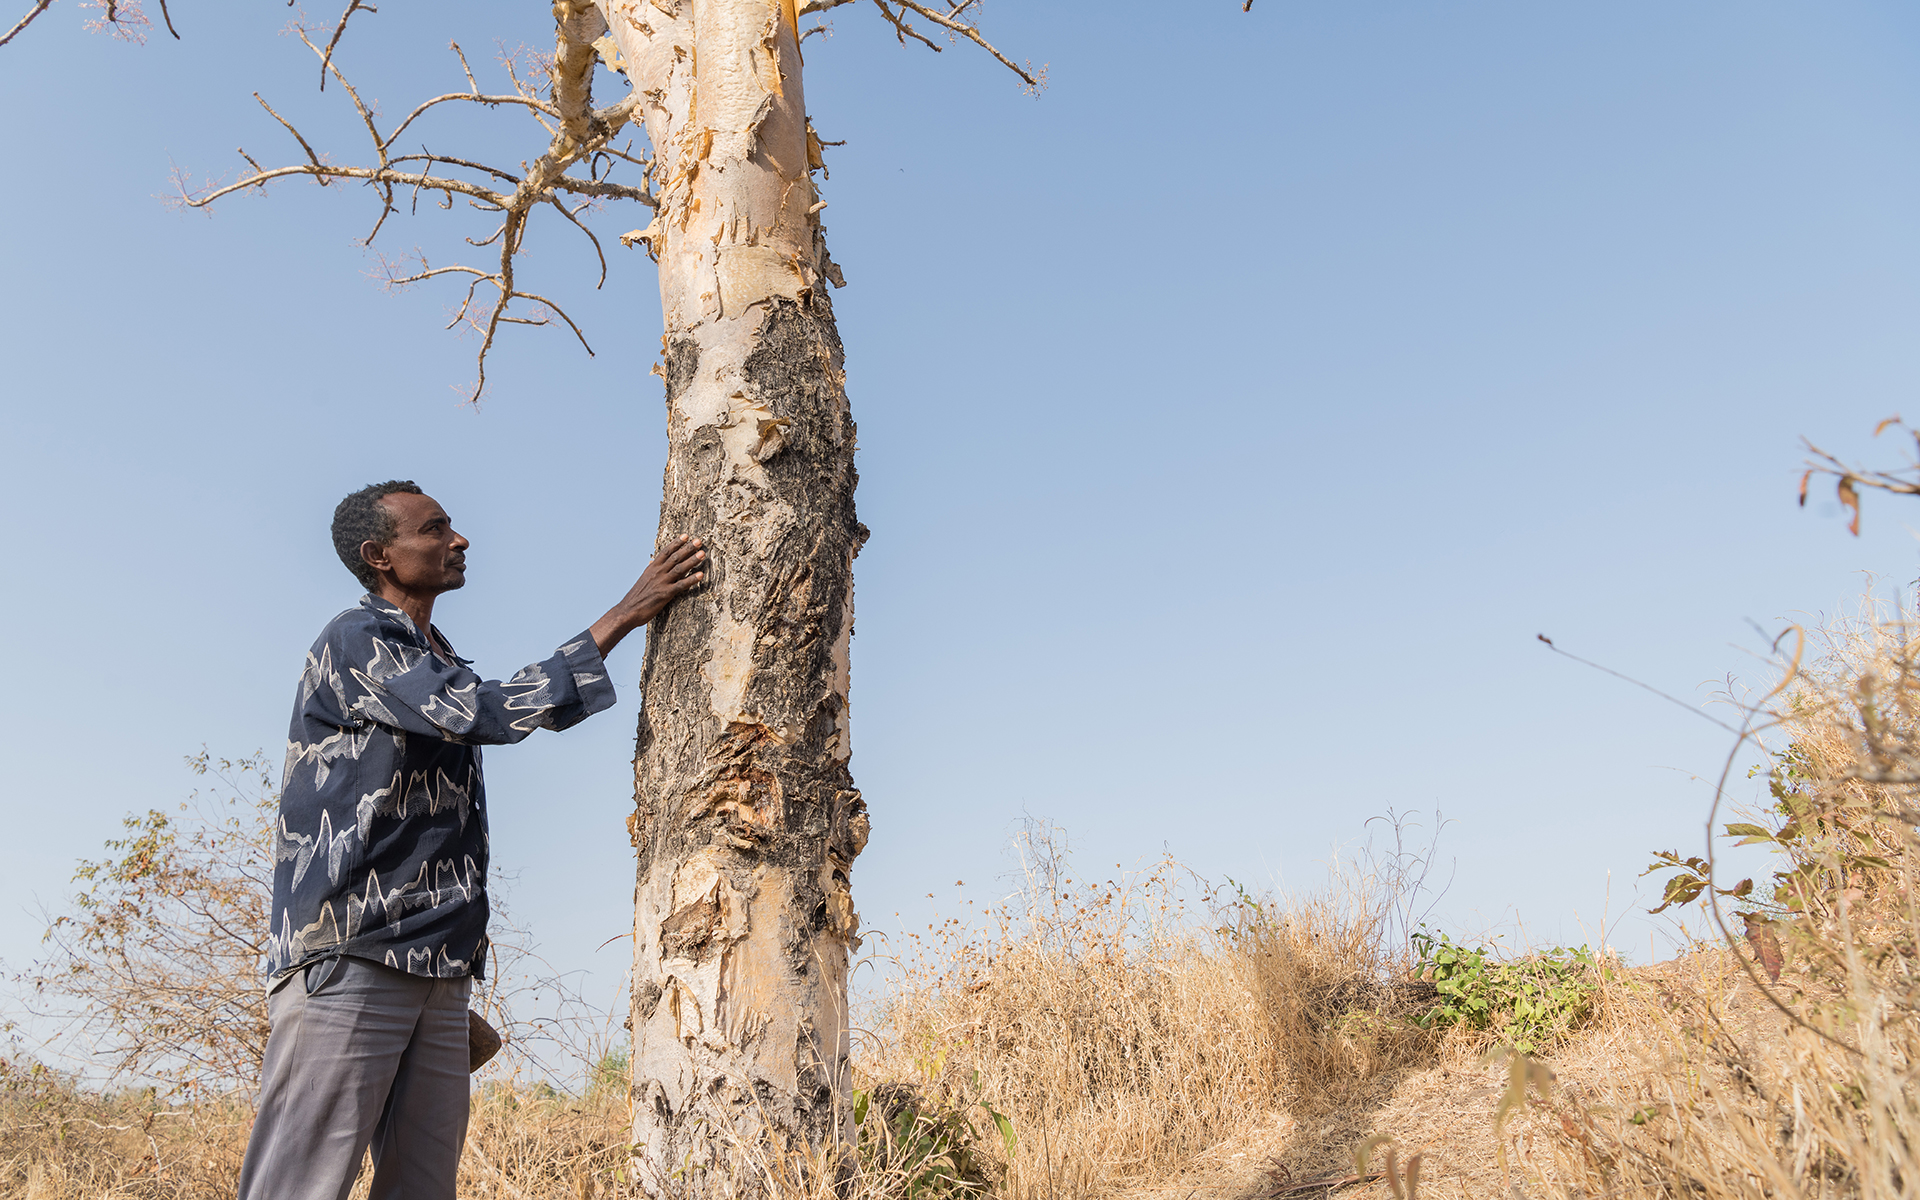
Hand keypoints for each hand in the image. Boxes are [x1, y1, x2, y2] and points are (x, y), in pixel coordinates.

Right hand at [590, 535, 705, 656]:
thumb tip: (652, 562)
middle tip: (699, 541)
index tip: (686, 536)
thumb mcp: (643, 580)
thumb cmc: (636, 597)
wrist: (628, 611)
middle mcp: (657, 572)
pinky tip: (701, 575)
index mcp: (652, 568)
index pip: (665, 552)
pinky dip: (691, 579)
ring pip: (679, 568)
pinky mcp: (665, 594)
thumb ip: (650, 571)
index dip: (676, 543)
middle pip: (675, 557)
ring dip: (692, 560)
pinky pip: (681, 585)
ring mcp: (661, 582)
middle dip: (688, 548)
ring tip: (702, 554)